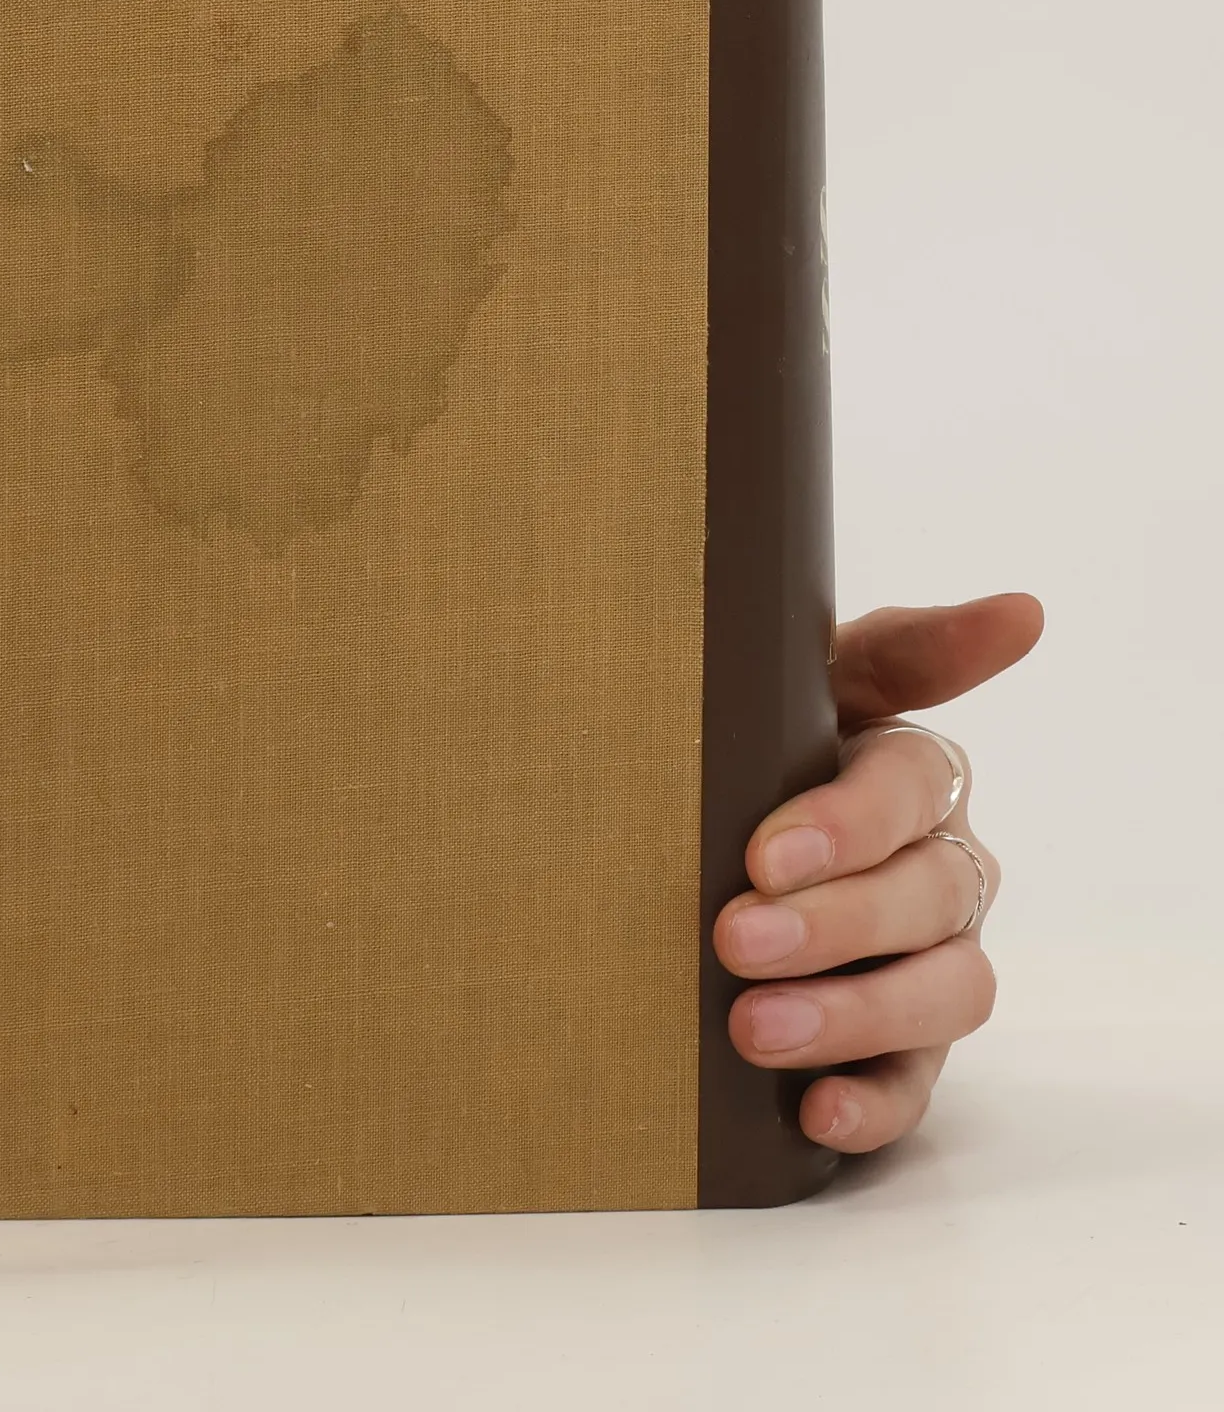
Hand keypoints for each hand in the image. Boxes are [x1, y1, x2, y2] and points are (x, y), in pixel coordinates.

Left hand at [714, 593, 1044, 1152]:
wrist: (703, 830)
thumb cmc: (759, 743)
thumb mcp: (806, 682)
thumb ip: (902, 650)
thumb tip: (1025, 613)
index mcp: (915, 775)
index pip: (911, 788)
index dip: (845, 823)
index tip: (764, 853)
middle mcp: (942, 869)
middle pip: (926, 898)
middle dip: (833, 924)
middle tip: (734, 937)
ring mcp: (930, 962)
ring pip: (942, 996)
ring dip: (852, 1015)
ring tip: (754, 1026)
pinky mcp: (903, 1048)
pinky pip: (914, 1088)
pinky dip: (870, 1105)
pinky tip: (814, 1113)